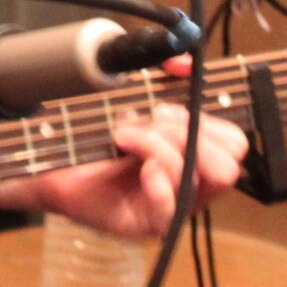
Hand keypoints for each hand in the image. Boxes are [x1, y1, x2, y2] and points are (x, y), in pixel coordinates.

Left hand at [28, 95, 249, 239]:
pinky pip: (170, 210)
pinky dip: (156, 180)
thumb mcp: (132, 97)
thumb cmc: (95, 134)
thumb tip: (184, 63)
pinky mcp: (145, 224)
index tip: (167, 109)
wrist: (52, 159)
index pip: (234, 145)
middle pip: (226, 166)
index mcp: (195, 157)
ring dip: (157, 145)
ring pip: (194, 178)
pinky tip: (134, 165)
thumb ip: (161, 75)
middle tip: (151, 124)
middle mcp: (190, 186)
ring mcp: (171, 208)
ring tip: (124, 136)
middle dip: (188, 135)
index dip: (207, 122)